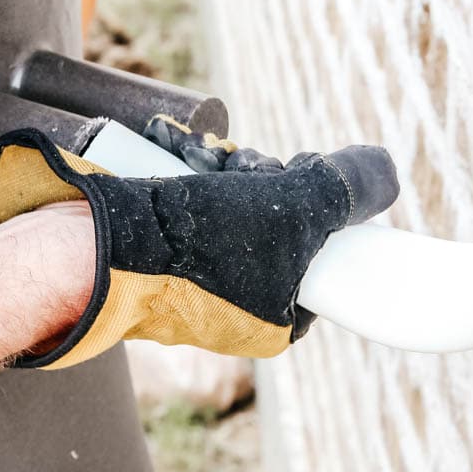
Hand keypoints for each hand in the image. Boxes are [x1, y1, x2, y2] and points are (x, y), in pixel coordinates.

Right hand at [0, 127, 398, 368]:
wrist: (86, 249)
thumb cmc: (193, 243)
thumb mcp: (293, 210)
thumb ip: (345, 190)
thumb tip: (386, 172)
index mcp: (274, 320)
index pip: (319, 253)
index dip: (313, 202)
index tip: (295, 174)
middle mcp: (235, 304)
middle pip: (274, 217)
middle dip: (256, 177)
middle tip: (236, 169)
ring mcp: (191, 276)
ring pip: (228, 198)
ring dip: (215, 165)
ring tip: (192, 160)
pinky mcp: (150, 245)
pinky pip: (183, 193)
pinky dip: (176, 166)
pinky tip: (164, 151)